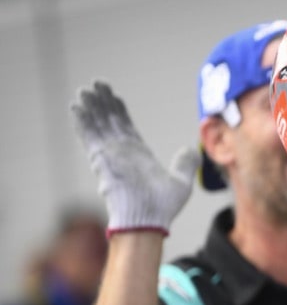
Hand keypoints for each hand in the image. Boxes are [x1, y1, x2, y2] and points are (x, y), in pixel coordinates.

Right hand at [70, 80, 200, 235]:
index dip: (119, 111)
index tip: (113, 95)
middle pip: (110, 121)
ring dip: (91, 107)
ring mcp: (111, 155)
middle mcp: (122, 152)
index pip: (126, 127)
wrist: (148, 220)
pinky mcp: (101, 160)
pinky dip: (83, 121)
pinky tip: (76, 106)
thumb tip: (191, 149)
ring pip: (98, 125)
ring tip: (85, 89)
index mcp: (139, 155)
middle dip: (103, 103)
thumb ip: (185, 164)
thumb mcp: (181, 182)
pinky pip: (90, 136)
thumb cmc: (163, 207)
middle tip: (96, 84)